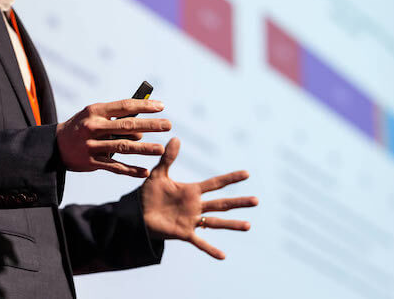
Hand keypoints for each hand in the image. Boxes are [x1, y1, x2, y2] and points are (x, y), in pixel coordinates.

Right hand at [56, 99, 171, 176]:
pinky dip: (131, 170)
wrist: (54, 146)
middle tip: (168, 125)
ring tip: (161, 149)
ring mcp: (92, 145)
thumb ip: (116, 119)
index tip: (162, 107)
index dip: (144, 106)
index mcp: (95, 111)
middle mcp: (93, 127)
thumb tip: (142, 129)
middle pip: (127, 126)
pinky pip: (115, 167)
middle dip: (150, 125)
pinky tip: (145, 172)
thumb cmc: (82, 127)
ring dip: (144, 149)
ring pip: (123, 147)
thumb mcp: (94, 116)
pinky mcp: (91, 162)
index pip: (124, 106)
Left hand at [141, 138, 258, 259]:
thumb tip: (176, 138)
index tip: (246, 173)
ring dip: (232, 224)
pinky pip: (200, 242)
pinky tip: (223, 256)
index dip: (230, 178)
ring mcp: (191, 220)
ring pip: (216, 222)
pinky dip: (211, 249)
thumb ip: (168, 158)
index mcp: (192, 191)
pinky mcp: (183, 233)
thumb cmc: (148, 194)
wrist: (137, 214)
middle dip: (239, 202)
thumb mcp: (158, 174)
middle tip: (256, 200)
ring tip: (249, 225)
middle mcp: (196, 206)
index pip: (215, 183)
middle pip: (222, 204)